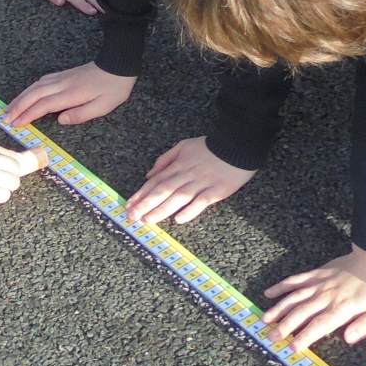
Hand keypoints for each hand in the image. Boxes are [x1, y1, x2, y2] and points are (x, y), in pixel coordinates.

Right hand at [1, 63, 134, 127]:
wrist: (118, 64)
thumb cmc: (113, 88)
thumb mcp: (103, 106)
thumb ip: (81, 114)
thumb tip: (60, 120)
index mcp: (71, 93)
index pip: (44, 104)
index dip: (28, 114)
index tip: (16, 123)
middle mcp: (62, 84)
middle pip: (34, 94)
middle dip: (17, 106)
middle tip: (4, 117)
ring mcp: (62, 78)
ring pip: (35, 87)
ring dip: (20, 97)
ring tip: (9, 108)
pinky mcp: (63, 75)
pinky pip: (41, 82)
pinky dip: (29, 90)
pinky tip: (26, 95)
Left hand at [128, 138, 255, 224]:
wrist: (236, 145)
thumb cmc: (209, 147)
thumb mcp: (183, 146)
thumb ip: (165, 160)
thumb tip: (149, 174)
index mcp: (178, 165)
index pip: (156, 181)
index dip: (141, 193)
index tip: (129, 205)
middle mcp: (187, 175)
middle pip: (163, 191)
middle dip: (146, 204)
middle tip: (133, 216)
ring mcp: (201, 183)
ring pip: (178, 198)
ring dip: (162, 210)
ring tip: (149, 220)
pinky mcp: (216, 191)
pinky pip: (201, 202)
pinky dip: (190, 211)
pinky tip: (178, 219)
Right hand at [262, 248, 365, 352]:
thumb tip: (349, 339)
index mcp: (343, 307)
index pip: (320, 325)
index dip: (305, 336)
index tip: (292, 347)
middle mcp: (327, 295)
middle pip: (302, 312)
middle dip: (285, 326)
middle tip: (271, 337)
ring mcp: (320, 283)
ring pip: (294, 297)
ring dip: (278, 309)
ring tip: (265, 320)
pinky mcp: (317, 273)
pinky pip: (296, 279)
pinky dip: (281, 286)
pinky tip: (268, 293)